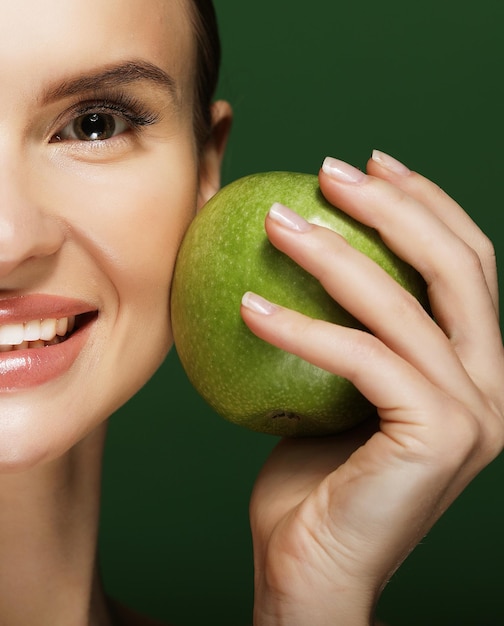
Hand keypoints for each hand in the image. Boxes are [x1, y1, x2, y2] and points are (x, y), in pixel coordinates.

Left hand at [241, 151, 503, 624]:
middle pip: (458, 265)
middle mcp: (494, 384)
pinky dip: (301, 329)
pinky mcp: (441, 436)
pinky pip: (363, 359)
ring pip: (404, 304)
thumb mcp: (333, 387)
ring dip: (333, 253)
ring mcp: (476, 412)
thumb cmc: (315, 480)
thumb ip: (342, 330)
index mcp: (476, 367)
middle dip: (393, 204)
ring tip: (274, 222)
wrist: (313, 568)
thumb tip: (299, 253)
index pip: (466, 263)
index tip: (368, 164)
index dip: (425, 202)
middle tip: (326, 170)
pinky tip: (247, 307)